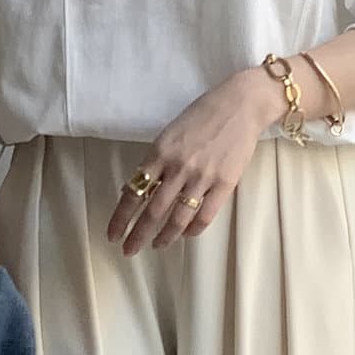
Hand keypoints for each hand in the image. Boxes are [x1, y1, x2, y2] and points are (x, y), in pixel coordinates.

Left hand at [107, 67, 279, 254]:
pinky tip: (185, 235)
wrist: (242, 104)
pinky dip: (192, 230)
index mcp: (160, 152)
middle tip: (129, 250)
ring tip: (157, 245)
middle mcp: (178, 167)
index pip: (134, 192)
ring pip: (178, 218)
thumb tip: (138, 188)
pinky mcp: (225, 183)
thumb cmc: (202, 115)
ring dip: (164, 237)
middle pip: (153, 211)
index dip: (121, 218)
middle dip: (138, 235)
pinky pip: (205, 215)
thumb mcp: (170, 133)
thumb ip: (155, 161)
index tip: (113, 235)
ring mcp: (203, 177)